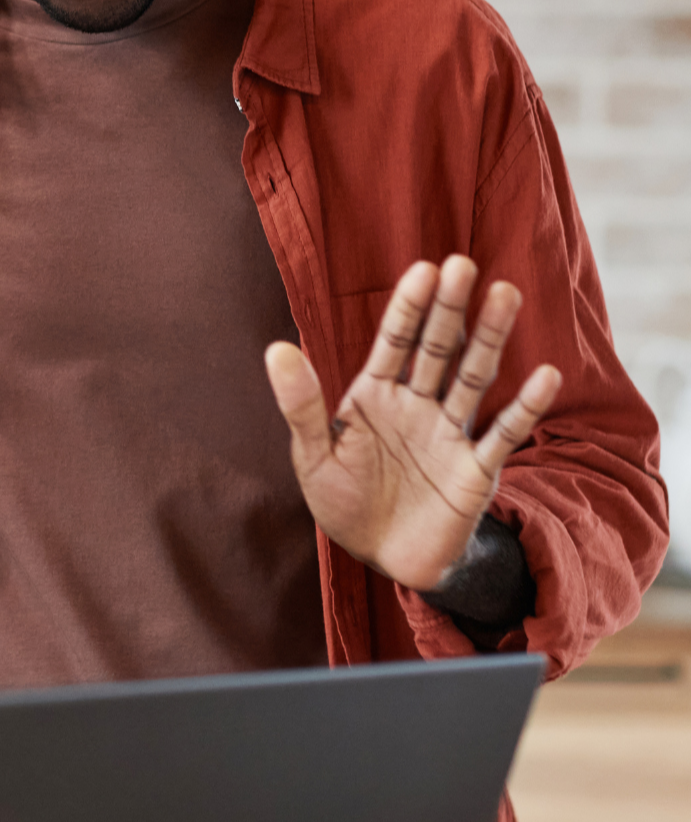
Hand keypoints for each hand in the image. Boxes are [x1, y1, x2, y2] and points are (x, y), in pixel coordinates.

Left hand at [264, 255, 561, 592]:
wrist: (383, 557)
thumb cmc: (343, 500)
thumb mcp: (313, 454)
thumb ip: (302, 405)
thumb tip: (276, 348)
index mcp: (375, 395)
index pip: (393, 341)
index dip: (408, 307)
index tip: (423, 269)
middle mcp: (417, 405)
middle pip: (437, 348)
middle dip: (450, 309)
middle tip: (464, 264)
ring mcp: (449, 434)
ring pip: (474, 378)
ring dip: (490, 338)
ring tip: (506, 294)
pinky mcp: (475, 470)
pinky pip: (503, 434)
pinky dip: (524, 407)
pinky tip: (545, 375)